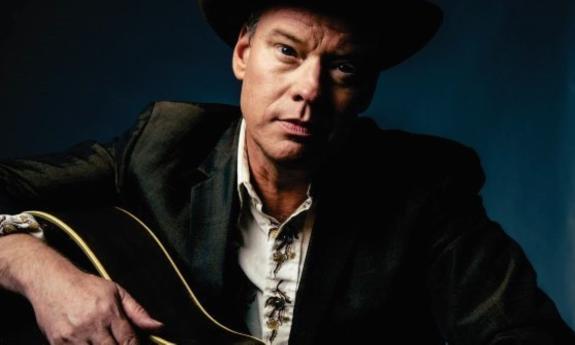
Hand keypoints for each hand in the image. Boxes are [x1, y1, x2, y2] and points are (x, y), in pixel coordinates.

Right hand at [0, 234, 162, 344]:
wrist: (50, 281)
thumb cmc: (86, 286)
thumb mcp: (116, 292)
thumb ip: (138, 312)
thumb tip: (159, 327)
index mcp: (109, 311)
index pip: (128, 341)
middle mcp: (92, 325)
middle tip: (118, 343)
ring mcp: (73, 336)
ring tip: (104, 341)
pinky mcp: (58, 343)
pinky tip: (90, 343)